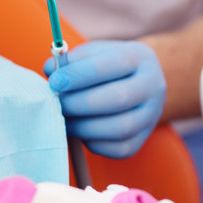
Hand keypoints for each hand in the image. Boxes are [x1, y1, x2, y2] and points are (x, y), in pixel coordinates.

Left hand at [44, 40, 166, 158]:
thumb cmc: (107, 67)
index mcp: (138, 58)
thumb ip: (70, 61)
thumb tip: (50, 70)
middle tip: (56, 104)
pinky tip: (81, 131)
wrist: (139, 84)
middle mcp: (152, 86)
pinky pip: (118, 149)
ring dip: (84, 127)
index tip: (55, 82)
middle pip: (117, 99)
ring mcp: (150, 116)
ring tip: (64, 119)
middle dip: (78, 104)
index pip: (109, 66)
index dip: (78, 75)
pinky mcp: (141, 140)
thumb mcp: (93, 54)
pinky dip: (94, 143)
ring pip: (120, 128)